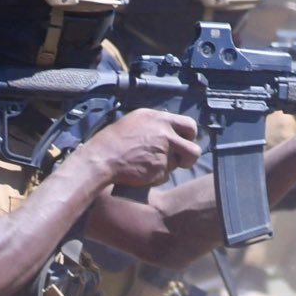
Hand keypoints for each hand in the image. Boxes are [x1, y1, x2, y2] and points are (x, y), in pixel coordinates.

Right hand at [84, 108, 202, 187]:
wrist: (101, 158)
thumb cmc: (113, 140)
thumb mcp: (135, 121)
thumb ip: (156, 124)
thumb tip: (169, 129)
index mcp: (160, 119)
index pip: (189, 125)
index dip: (189, 136)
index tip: (184, 141)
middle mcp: (165, 134)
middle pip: (193, 149)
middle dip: (189, 156)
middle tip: (181, 159)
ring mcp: (163, 154)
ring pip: (177, 164)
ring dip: (167, 166)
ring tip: (148, 163)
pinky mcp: (159, 171)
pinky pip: (164, 176)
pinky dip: (155, 176)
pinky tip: (141, 171)